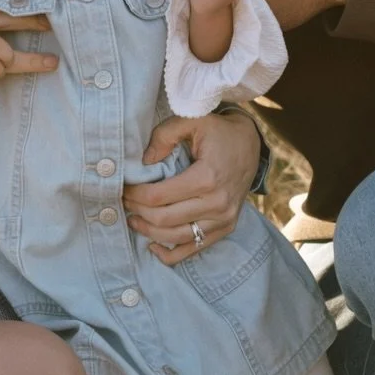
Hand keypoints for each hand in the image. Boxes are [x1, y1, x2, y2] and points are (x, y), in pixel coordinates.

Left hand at [123, 111, 260, 266]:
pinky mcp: (226, 227)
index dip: (135, 195)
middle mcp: (217, 203)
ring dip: (149, 232)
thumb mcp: (192, 120)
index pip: (159, 196)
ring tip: (133, 220)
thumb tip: (143, 162)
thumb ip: (164, 136)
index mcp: (207, 177)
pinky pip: (196, 248)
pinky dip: (172, 254)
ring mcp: (224, 218)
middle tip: (124, 203)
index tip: (124, 188)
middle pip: (165, 219)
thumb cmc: (218, 131)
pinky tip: (153, 247)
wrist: (250, 144)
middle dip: (138, 212)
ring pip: (176, 237)